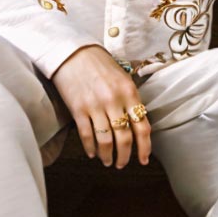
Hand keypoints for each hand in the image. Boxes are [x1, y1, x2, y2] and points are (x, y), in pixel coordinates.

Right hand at [50, 45, 150, 167]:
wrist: (73, 52)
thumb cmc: (99, 64)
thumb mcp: (122, 78)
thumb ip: (131, 99)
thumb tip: (137, 124)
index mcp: (129, 92)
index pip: (143, 126)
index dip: (145, 147)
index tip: (144, 159)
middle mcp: (114, 101)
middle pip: (124, 138)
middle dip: (125, 156)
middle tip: (122, 164)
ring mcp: (95, 106)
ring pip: (106, 141)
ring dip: (108, 156)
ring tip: (107, 161)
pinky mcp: (78, 109)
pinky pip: (87, 135)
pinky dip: (91, 147)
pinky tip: (92, 153)